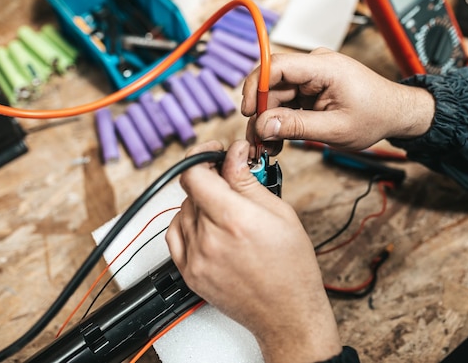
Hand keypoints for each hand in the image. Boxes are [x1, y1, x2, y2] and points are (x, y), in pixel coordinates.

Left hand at [166, 140, 341, 362]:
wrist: (287, 314)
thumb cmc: (292, 267)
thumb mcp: (279, 213)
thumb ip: (248, 180)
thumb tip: (234, 154)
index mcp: (233, 219)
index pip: (194, 173)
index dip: (202, 155)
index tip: (215, 152)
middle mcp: (209, 239)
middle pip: (190, 191)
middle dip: (210, 180)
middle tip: (232, 184)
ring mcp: (195, 259)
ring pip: (182, 211)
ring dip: (200, 203)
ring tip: (226, 211)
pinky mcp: (189, 273)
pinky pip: (175, 236)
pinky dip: (187, 224)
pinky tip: (207, 226)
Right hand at [242, 48, 434, 155]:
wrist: (395, 113)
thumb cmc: (375, 116)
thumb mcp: (335, 129)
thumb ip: (297, 127)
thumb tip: (264, 126)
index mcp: (324, 67)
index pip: (276, 65)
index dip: (255, 85)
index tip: (247, 111)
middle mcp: (315, 66)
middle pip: (272, 83)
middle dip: (260, 112)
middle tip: (256, 141)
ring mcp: (312, 76)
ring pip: (276, 95)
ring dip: (268, 120)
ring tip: (267, 146)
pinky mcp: (311, 88)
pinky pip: (287, 101)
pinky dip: (280, 120)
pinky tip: (278, 140)